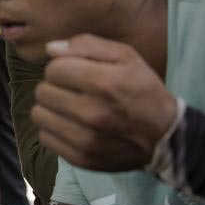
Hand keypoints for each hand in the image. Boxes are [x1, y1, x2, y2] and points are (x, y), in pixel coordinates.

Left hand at [31, 34, 177, 171]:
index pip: (53, 70)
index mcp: (103, 83)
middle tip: (73, 91)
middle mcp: (92, 113)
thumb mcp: (126, 56)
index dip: (62, 67)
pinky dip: (54, 129)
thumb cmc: (143, 90)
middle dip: (55, 87)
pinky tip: (71, 125)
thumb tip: (51, 49)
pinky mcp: (81, 159)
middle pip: (43, 92)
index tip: (74, 72)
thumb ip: (87, 45)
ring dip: (51, 108)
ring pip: (39, 115)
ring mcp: (86, 140)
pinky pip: (45, 138)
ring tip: (69, 107)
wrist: (165, 136)